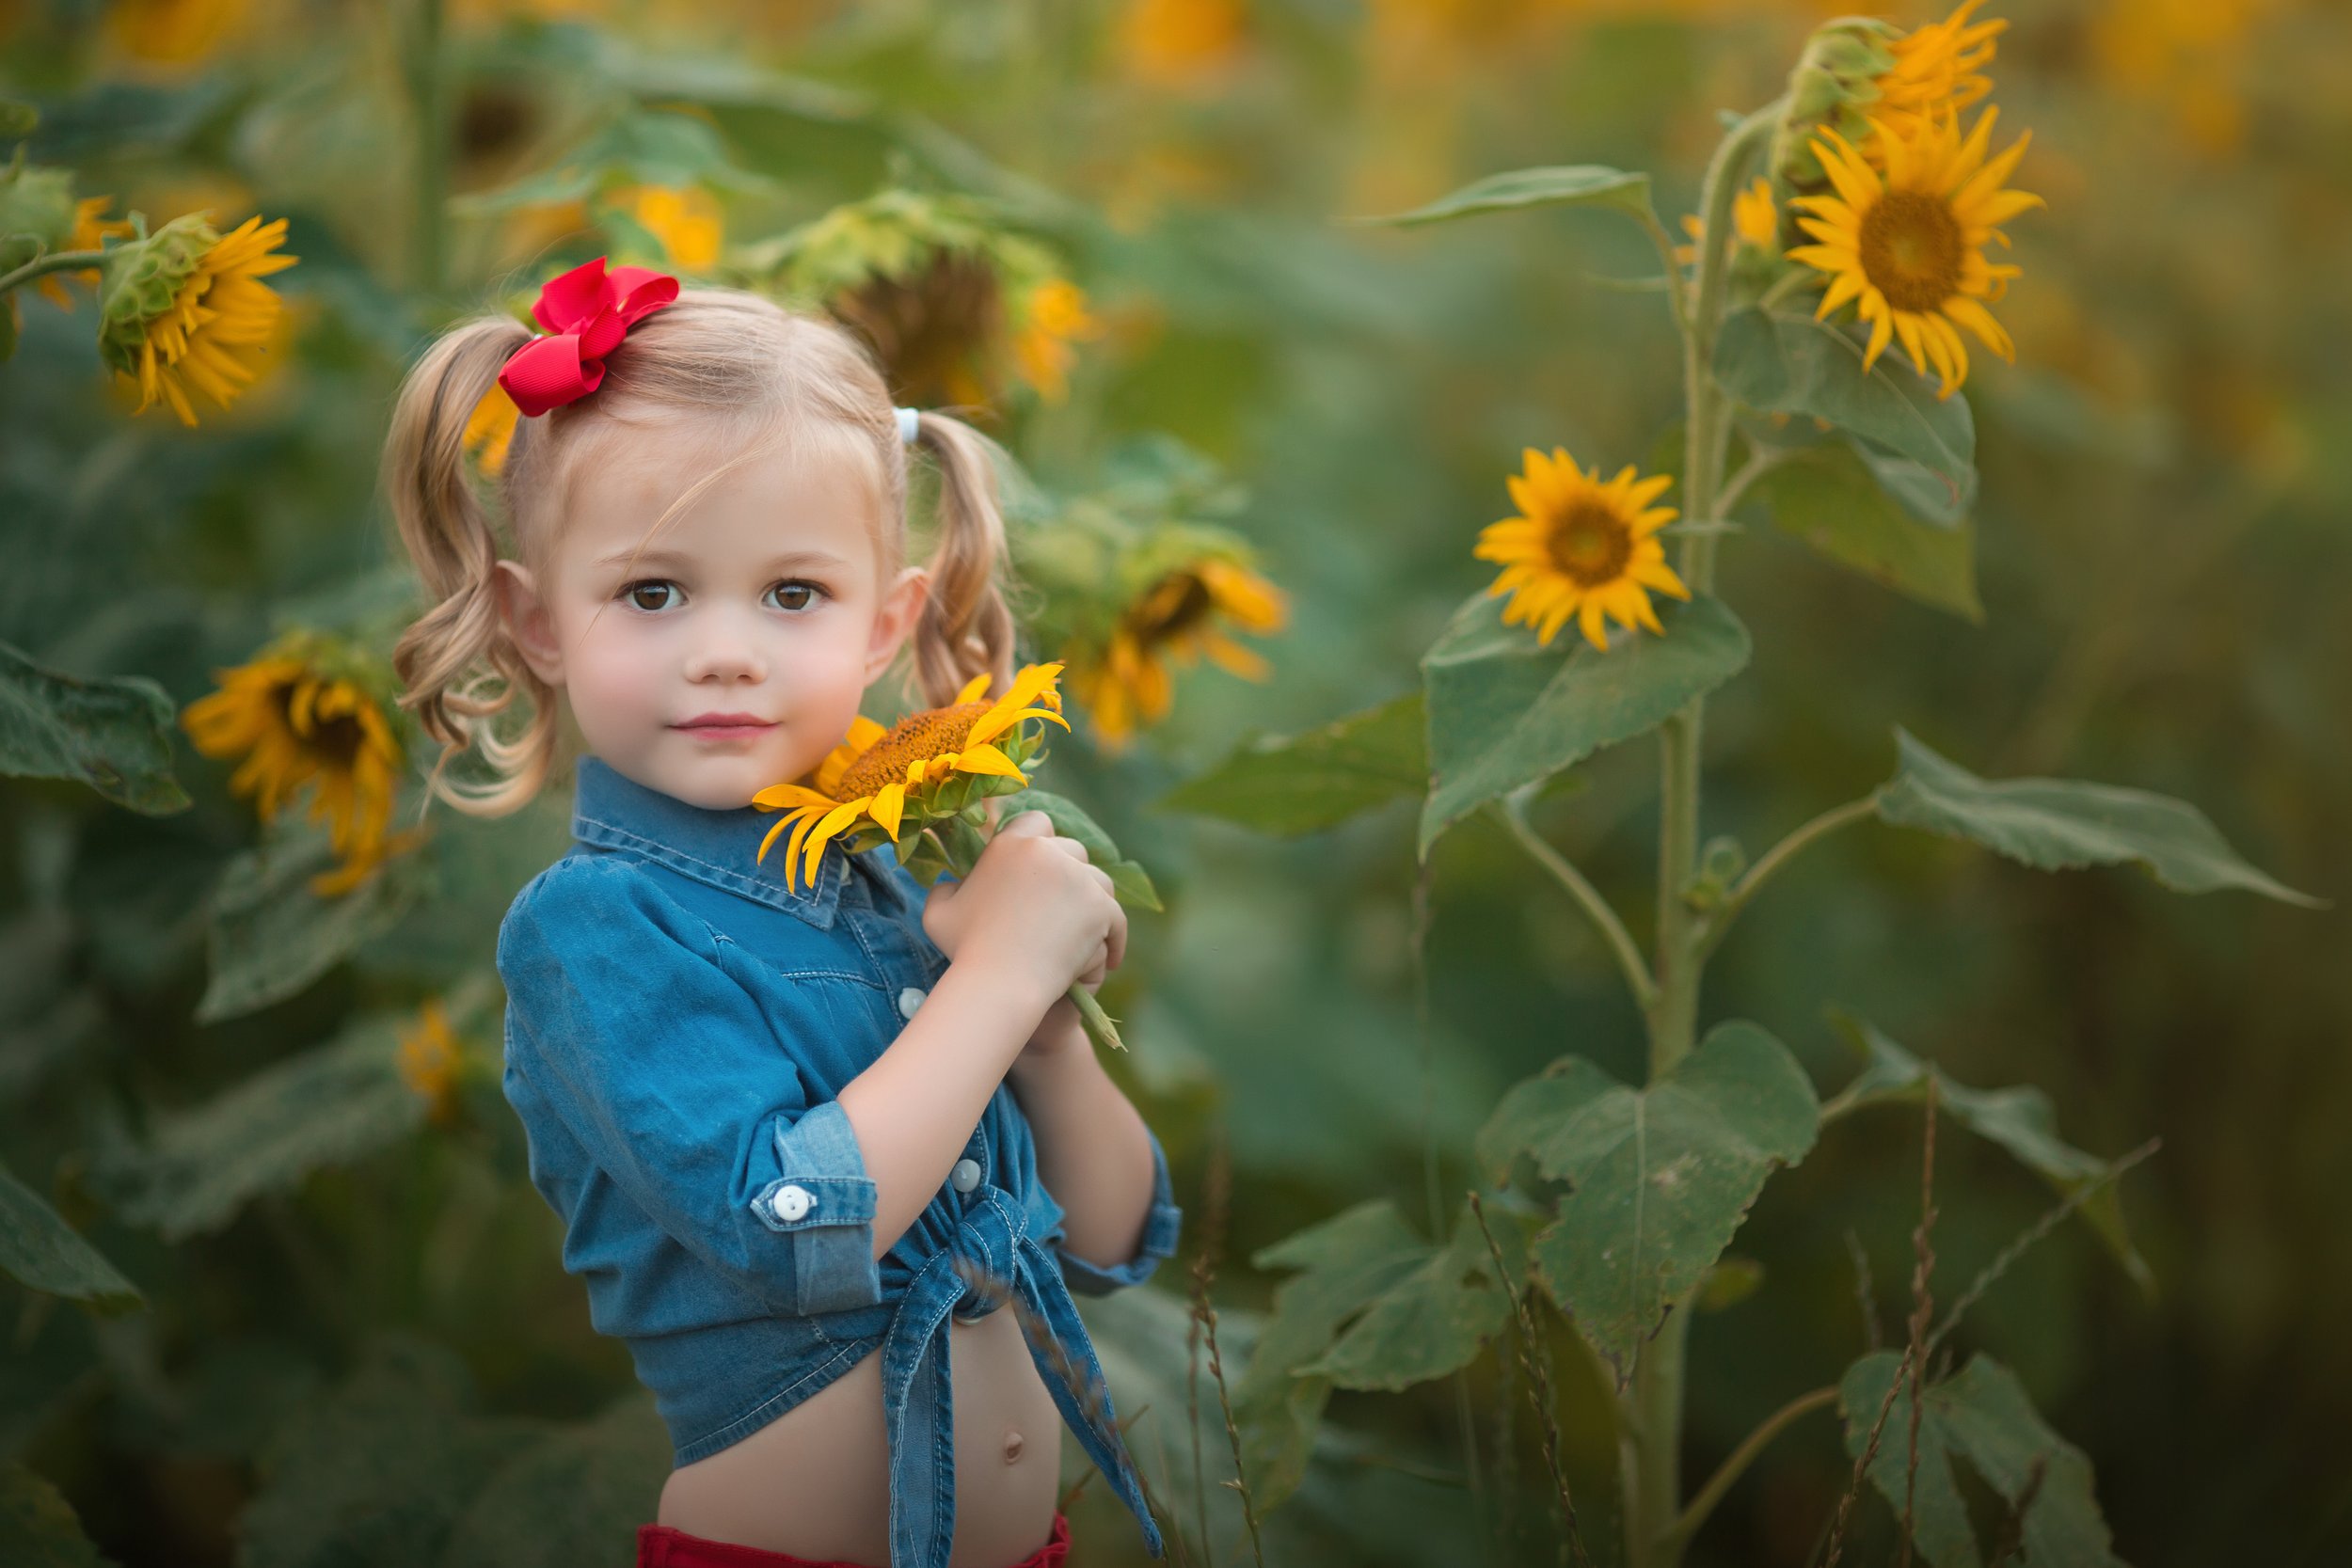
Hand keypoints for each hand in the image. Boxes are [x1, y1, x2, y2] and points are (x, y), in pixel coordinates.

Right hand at [923, 810, 1124, 1016]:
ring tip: (1087, 929)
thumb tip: (956, 882)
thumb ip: (947, 888)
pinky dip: (1113, 937)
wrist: (999, 983)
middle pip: (1073, 850)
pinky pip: (1116, 917)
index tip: (1042, 866)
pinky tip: (1109, 956)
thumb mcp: (938, 912)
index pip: (1037, 822)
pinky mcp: (1101, 907)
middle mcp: (1047, 853)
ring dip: (1094, 901)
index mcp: (1010, 845)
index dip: (1041, 841)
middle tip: (1064, 906)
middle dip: (1071, 873)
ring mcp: (1078, 878)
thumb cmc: (964, 950)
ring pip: (1099, 881)